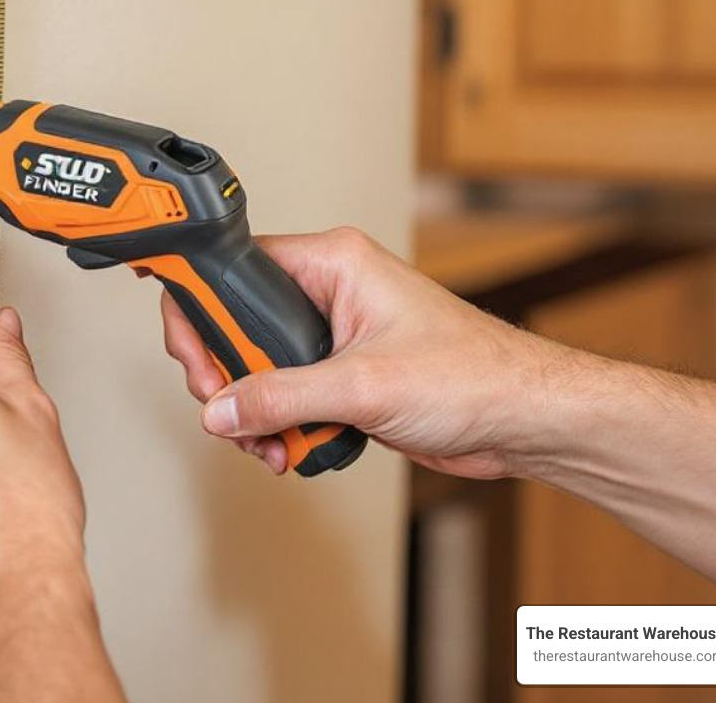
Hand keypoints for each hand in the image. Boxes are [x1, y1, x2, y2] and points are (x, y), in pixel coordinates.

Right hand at [160, 227, 576, 478]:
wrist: (523, 420)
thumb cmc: (475, 375)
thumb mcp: (364, 386)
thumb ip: (282, 397)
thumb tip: (223, 408)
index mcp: (332, 264)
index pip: (235, 271)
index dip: (201, 312)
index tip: (192, 357)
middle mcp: (328, 293)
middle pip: (238, 328)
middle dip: (229, 380)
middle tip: (228, 413)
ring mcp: (333, 337)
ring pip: (258, 370)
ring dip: (254, 414)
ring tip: (266, 444)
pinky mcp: (343, 377)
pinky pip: (286, 398)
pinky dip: (280, 428)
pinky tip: (290, 450)